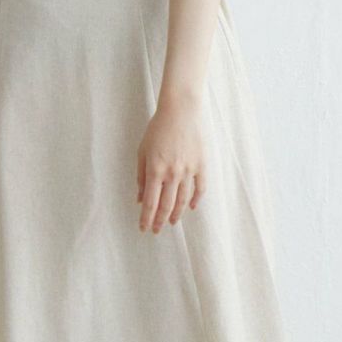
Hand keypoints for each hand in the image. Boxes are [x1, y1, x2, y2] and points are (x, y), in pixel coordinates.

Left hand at [137, 95, 205, 232]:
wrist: (181, 111)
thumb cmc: (158, 129)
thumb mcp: (143, 151)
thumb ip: (141, 176)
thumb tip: (140, 198)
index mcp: (155, 170)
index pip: (150, 203)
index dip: (146, 219)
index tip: (144, 228)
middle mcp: (173, 174)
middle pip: (166, 205)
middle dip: (160, 221)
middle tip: (156, 230)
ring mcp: (189, 170)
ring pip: (183, 200)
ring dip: (176, 214)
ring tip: (172, 222)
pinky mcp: (202, 165)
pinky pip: (200, 188)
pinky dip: (196, 200)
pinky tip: (191, 207)